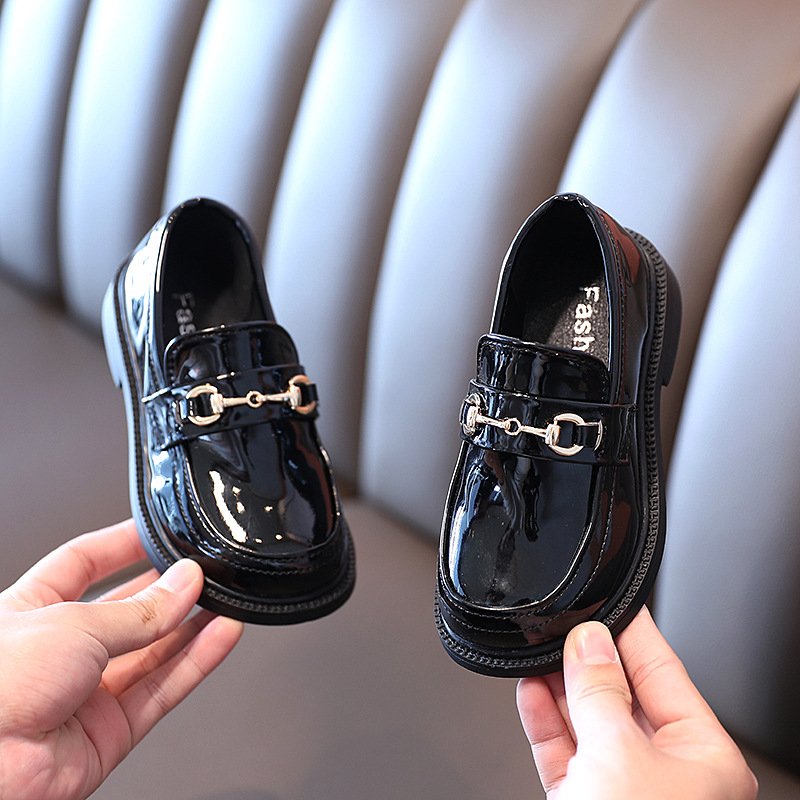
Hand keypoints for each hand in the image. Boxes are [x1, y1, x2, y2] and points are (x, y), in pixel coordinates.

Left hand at [0, 520, 243, 799]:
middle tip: (203, 571)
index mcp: (28, 611)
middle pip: (126, 611)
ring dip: (191, 625)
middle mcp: (58, 652)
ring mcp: (84, 693)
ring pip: (152, 652)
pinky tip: (221, 635)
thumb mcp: (70, 626)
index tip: (160, 532)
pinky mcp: (109, 732)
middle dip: (166, 590)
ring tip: (225, 599)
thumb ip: (138, 611)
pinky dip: (197, 661)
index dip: (122, 546)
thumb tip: (183, 583)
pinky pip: (163, 689)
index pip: (83, 565)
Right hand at [517, 607, 756, 799]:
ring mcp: (623, 791)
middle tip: (561, 622)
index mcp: (702, 757)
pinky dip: (545, 721)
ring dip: (560, 685)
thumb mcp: (620, 757)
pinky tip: (529, 691)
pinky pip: (565, 752)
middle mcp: (667, 773)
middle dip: (588, 657)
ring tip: (537, 649)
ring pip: (589, 722)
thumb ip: (600, 693)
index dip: (632, 630)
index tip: (610, 596)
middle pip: (623, 694)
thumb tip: (588, 641)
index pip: (665, 671)